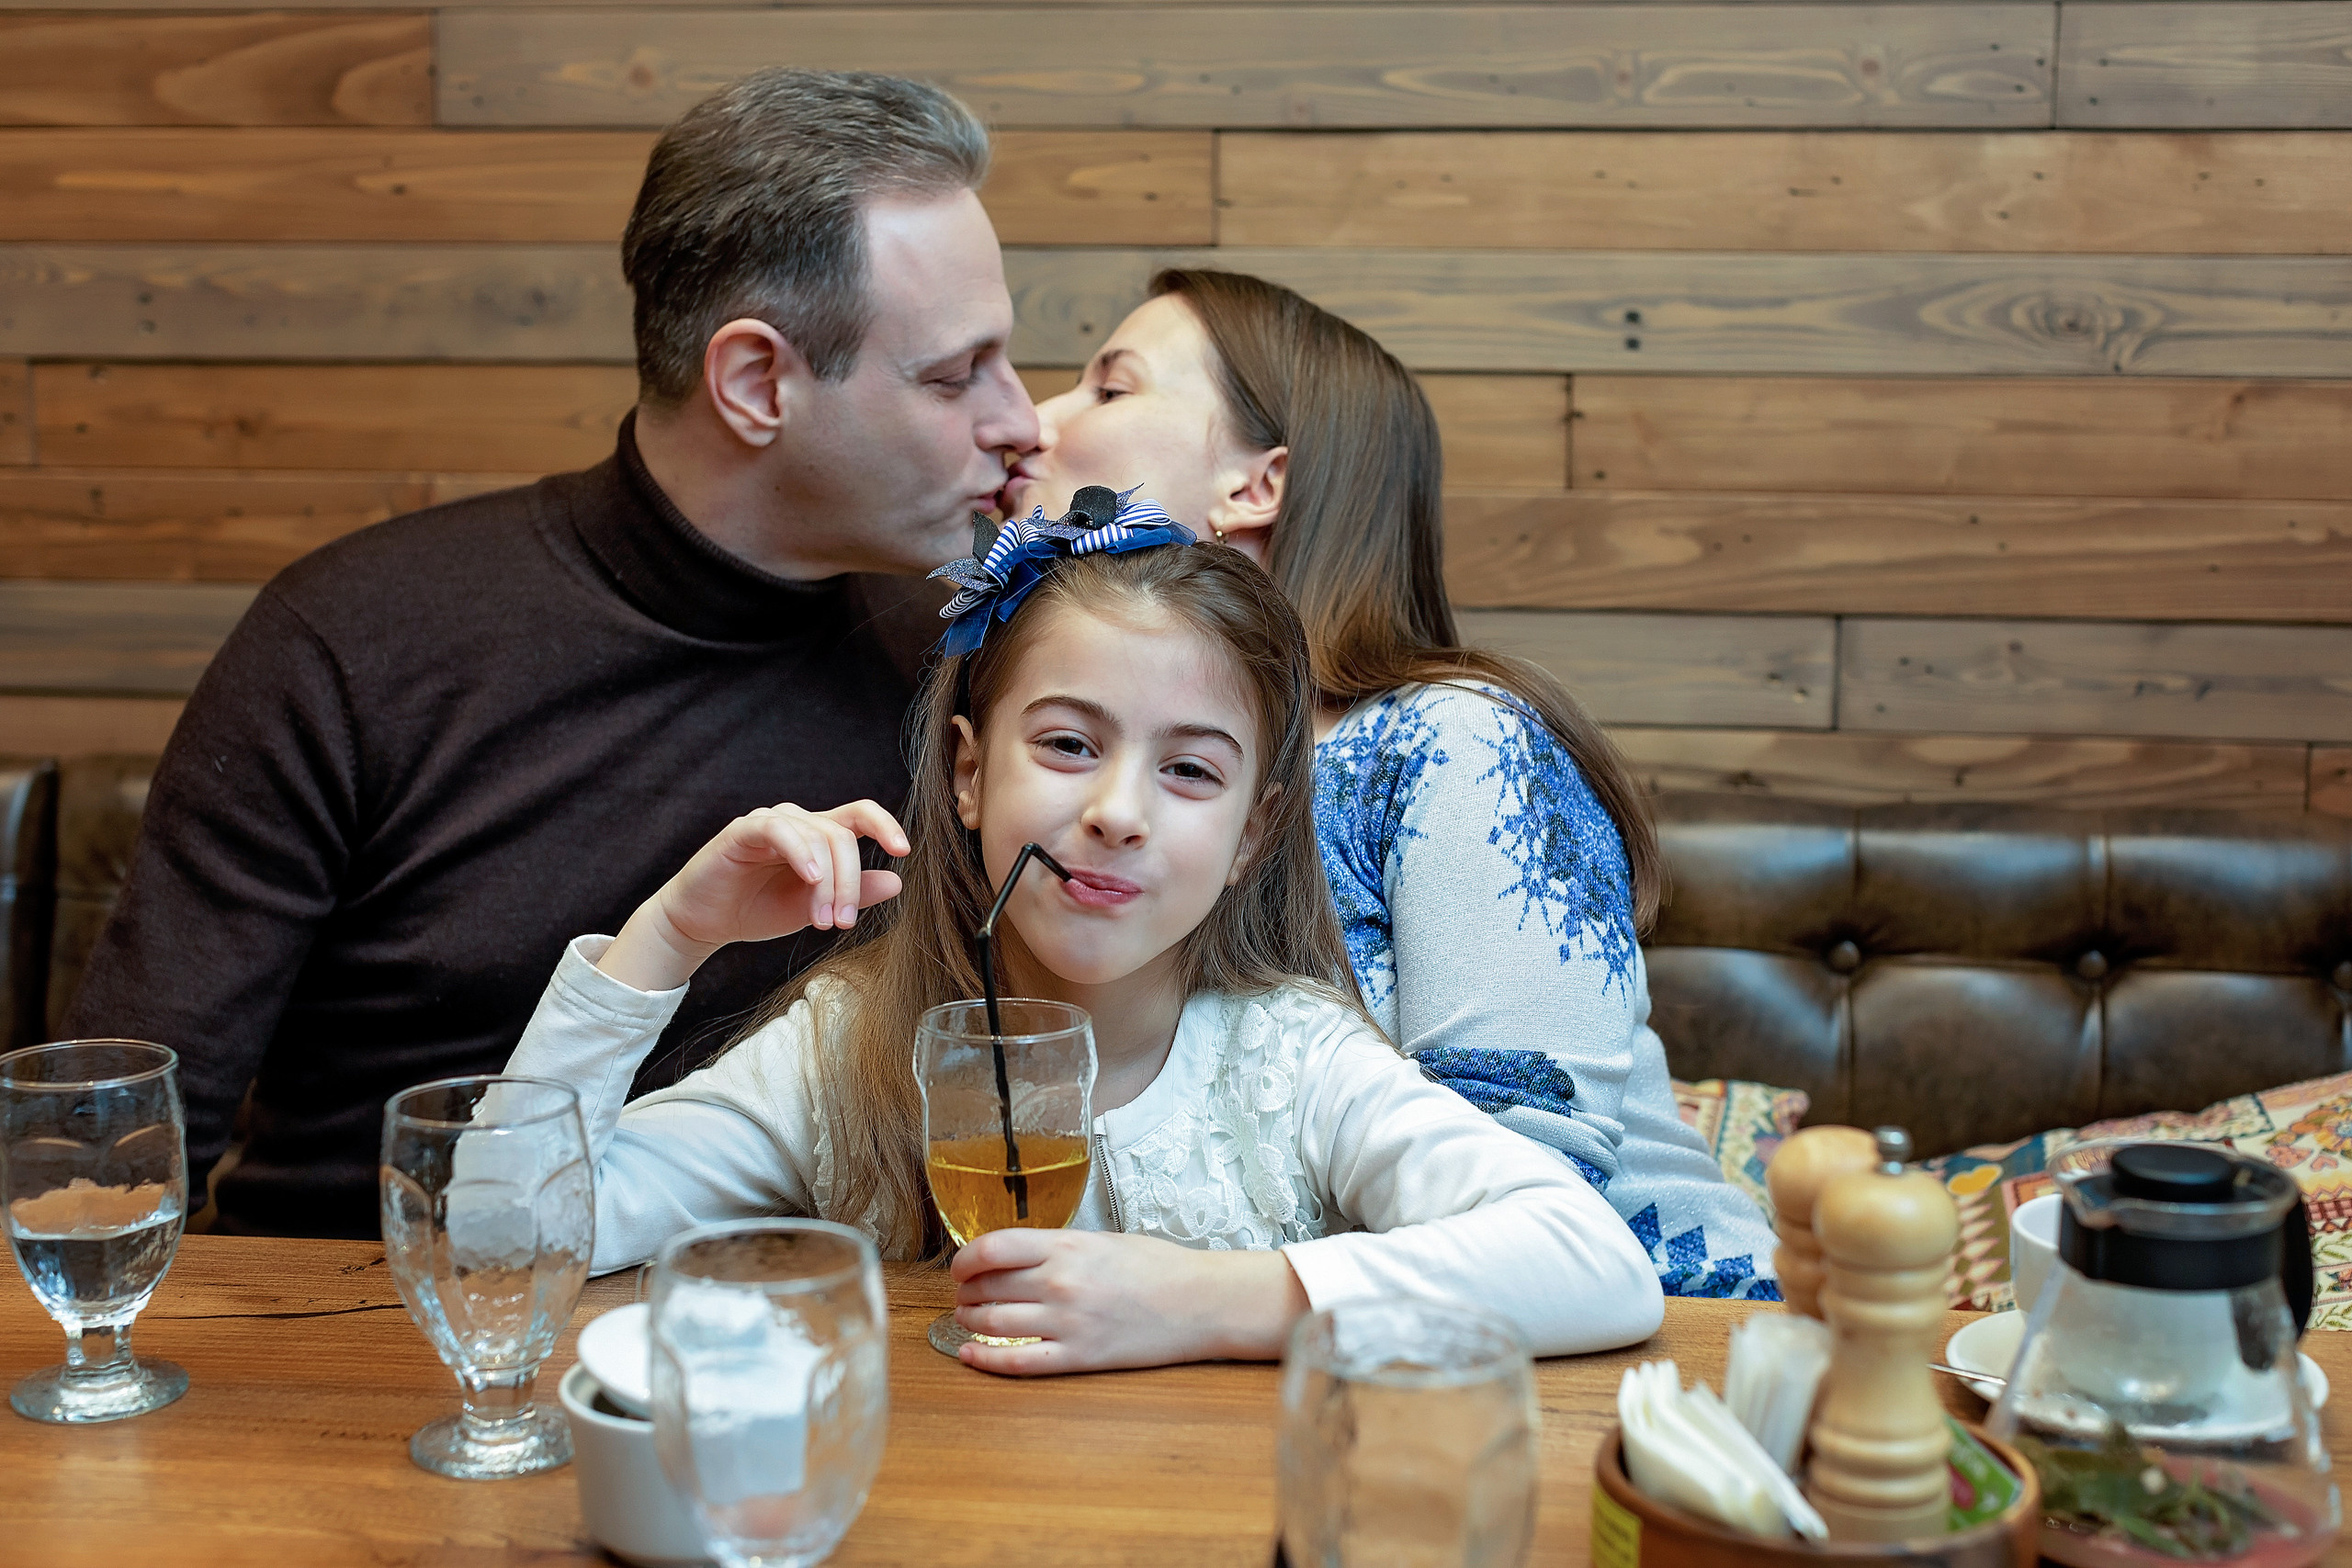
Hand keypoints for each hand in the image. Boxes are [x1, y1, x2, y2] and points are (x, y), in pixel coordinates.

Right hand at [598, 800, 910, 991]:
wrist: (703, 923)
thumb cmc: (757, 910)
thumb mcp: (814, 908)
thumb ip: (853, 895)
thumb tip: (896, 882)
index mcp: (819, 837)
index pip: (860, 816)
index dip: (886, 825)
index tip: (903, 851)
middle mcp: (798, 822)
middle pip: (842, 836)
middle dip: (849, 883)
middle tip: (841, 924)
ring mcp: (770, 823)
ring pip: (817, 836)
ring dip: (827, 882)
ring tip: (822, 919)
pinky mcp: (742, 831)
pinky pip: (779, 830)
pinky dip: (800, 852)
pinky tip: (809, 877)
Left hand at [946, 1229, 1309, 1375]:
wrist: (1201, 1302)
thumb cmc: (1158, 1267)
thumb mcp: (1103, 1241)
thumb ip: (1058, 1248)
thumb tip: (1015, 1256)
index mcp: (1067, 1246)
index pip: (993, 1248)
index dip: (965, 1259)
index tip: (960, 1266)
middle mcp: (1061, 1283)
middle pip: (987, 1287)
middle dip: (965, 1291)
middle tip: (963, 1293)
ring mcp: (1068, 1322)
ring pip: (994, 1324)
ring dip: (971, 1321)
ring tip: (968, 1318)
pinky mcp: (1079, 1356)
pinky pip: (1018, 1362)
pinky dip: (986, 1360)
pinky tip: (970, 1354)